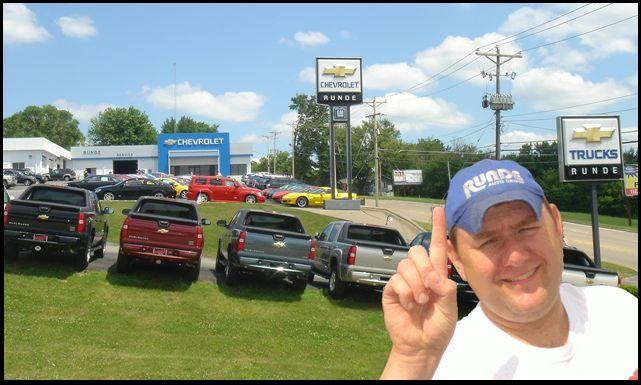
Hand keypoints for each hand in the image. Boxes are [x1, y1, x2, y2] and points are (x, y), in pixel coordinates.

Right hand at [382, 206, 457, 359]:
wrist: (422, 345)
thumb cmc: (438, 328)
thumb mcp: (451, 309)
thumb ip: (446, 289)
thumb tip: (433, 276)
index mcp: (437, 274)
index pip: (438, 246)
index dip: (438, 227)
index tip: (438, 209)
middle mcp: (420, 274)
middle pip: (417, 251)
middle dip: (424, 268)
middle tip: (429, 288)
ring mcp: (404, 281)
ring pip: (406, 265)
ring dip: (415, 285)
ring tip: (420, 301)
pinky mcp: (391, 290)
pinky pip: (396, 281)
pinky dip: (405, 294)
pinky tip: (409, 304)